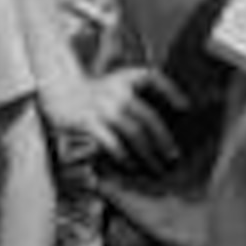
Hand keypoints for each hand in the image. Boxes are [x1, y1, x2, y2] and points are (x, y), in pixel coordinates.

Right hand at [42, 67, 185, 175]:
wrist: (59, 90)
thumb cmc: (93, 92)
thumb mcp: (116, 83)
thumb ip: (136, 94)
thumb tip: (168, 114)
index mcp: (126, 77)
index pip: (153, 78)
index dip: (171, 92)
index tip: (186, 108)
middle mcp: (116, 90)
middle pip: (147, 116)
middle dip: (164, 139)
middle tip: (174, 157)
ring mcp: (103, 106)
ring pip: (133, 132)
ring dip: (148, 153)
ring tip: (157, 167)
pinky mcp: (89, 122)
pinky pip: (112, 142)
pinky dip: (124, 156)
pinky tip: (132, 166)